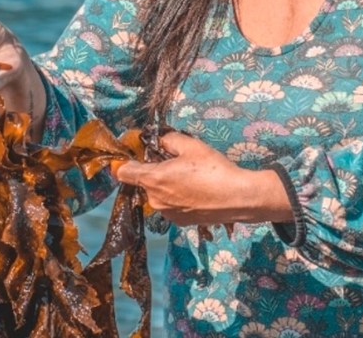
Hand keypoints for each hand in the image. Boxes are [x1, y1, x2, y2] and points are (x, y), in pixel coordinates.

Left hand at [114, 132, 292, 225]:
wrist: (237, 198)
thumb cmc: (213, 169)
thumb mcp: (191, 145)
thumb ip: (168, 140)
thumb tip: (160, 141)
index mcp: (153, 179)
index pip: (124, 172)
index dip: (127, 162)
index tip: (136, 156)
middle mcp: (155, 200)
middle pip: (145, 183)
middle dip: (155, 172)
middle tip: (178, 164)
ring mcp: (168, 214)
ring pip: (159, 195)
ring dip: (167, 187)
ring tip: (191, 179)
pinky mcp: (180, 223)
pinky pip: (171, 206)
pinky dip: (178, 199)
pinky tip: (197, 193)